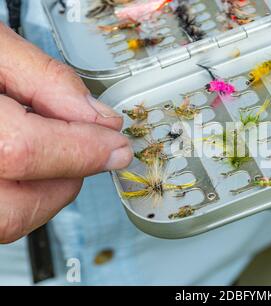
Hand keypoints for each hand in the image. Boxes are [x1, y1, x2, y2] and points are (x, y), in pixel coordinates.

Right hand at [0, 23, 132, 242]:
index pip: (23, 151)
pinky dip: (25, 196)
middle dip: (66, 178)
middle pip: (16, 207)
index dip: (82, 150)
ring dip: (47, 190)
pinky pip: (0, 218)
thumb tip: (99, 117)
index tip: (116, 146)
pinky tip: (22, 164)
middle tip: (82, 147)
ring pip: (9, 221)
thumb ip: (46, 79)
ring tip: (46, 148)